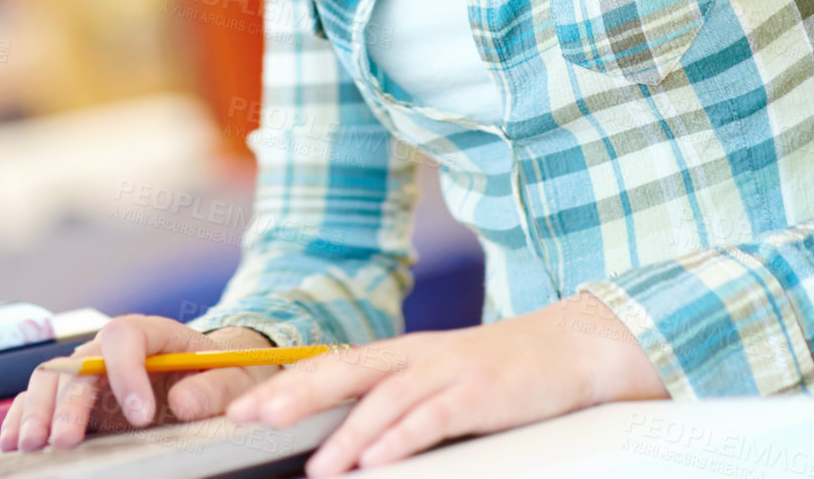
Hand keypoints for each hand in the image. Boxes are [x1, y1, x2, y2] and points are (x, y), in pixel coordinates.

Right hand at [0, 317, 280, 451]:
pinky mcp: (74, 397)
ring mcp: (87, 371)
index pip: (124, 336)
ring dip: (38, 410)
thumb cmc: (219, 374)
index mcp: (149, 332)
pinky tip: (13, 441)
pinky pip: (37, 398)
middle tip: (68, 440)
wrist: (208, 376)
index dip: (126, 372)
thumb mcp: (232, 378)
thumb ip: (212, 388)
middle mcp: (110, 347)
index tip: (140, 415)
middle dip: (70, 402)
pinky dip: (21, 416)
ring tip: (34, 444)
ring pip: (49, 379)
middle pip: (78, 363)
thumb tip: (182, 402)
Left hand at [222, 295, 668, 474]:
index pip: (331, 367)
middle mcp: (416, 356)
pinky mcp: (479, 392)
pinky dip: (402, 439)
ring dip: (346, 437)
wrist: (571, 347)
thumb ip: (397, 403)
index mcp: (401, 353)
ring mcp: (447, 371)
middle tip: (249, 419)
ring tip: (316, 468)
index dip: (285, 384)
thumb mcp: (441, 380)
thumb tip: (351, 443)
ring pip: (383, 402)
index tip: (242, 405)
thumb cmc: (502, 372)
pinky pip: (433, 417)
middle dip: (292, 397)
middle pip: (342, 373)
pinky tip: (378, 460)